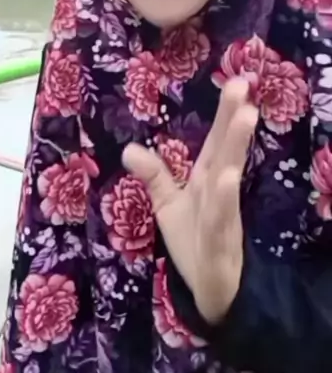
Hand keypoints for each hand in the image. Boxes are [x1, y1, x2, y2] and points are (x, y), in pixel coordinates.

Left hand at [122, 78, 257, 324]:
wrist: (209, 292)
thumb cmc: (193, 241)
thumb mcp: (168, 205)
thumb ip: (155, 175)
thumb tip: (129, 148)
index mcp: (207, 179)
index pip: (217, 140)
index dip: (226, 112)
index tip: (237, 80)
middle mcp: (219, 192)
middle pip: (226, 151)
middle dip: (234, 120)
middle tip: (242, 86)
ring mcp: (222, 216)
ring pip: (228, 179)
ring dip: (236, 148)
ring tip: (244, 117)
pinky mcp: (220, 244)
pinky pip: (222, 220)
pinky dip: (225, 199)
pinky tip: (227, 178)